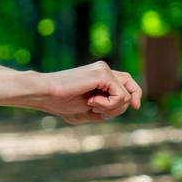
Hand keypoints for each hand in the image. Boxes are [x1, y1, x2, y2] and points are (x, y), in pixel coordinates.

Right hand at [26, 62, 140, 124]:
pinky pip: (120, 95)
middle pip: (131, 88)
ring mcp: (104, 70)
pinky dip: (109, 105)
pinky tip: (91, 103)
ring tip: (91, 106)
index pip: (127, 83)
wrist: (45, 94)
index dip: (135, 95)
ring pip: (126, 95)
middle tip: (99, 112)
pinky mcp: (103, 74)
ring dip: (112, 108)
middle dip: (120, 107)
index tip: (136, 107)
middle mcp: (104, 70)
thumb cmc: (60, 103)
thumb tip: (128, 105)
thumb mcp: (88, 111)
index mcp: (100, 76)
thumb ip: (106, 109)